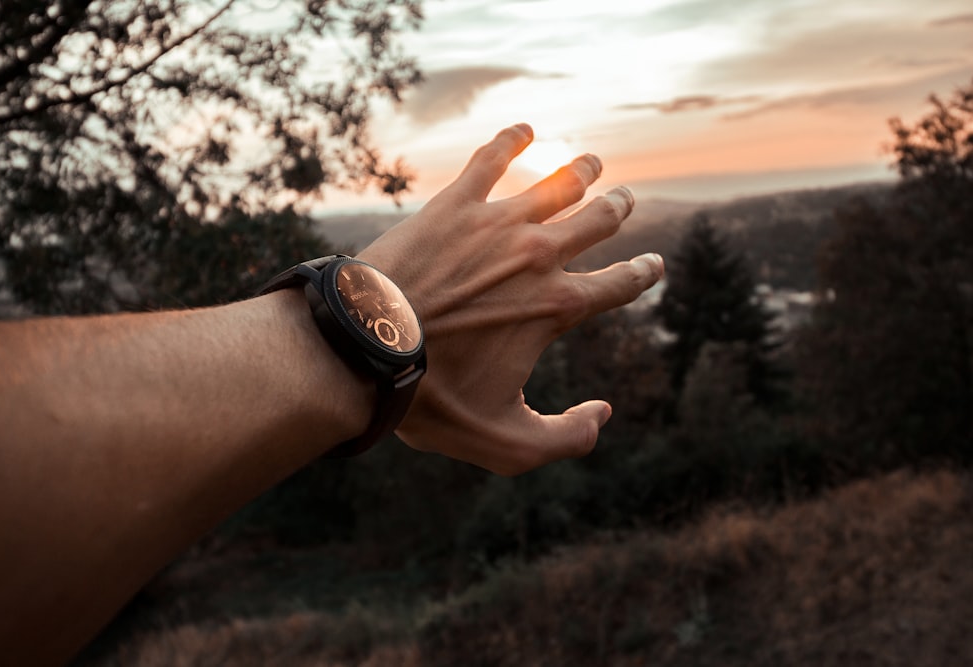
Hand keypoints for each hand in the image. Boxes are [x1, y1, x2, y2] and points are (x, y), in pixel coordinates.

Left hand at [358, 124, 663, 474]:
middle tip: (626, 200)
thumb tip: (603, 413)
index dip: (643, 275)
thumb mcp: (506, 443)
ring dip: (582, 172)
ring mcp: (497, 224)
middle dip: (618, 210)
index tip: (653, 266)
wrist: (367, 350)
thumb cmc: (433, 400)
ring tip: (594, 163)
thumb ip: (566, 438)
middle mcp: (539, 256)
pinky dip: (511, 140)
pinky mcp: (453, 204)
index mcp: (558, 307)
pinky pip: (491, 160)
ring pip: (556, 185)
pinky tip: (523, 128)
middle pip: (596, 222)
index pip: (620, 285)